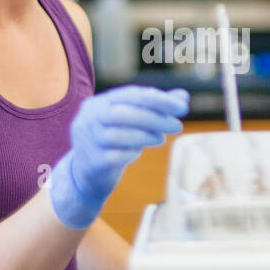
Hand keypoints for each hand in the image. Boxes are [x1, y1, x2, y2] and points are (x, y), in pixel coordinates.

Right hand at [49, 85, 189, 228]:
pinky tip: (139, 151)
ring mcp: (88, 141)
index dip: (158, 99)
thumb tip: (183, 96)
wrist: (86, 175)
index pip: (130, 94)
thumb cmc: (114, 142)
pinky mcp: (93, 162)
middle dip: (154, 117)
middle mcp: (88, 119)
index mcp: (97, 103)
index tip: (182, 106)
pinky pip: (116, 155)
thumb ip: (155, 107)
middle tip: (177, 125)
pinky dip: (132, 152)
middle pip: (122, 113)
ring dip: (146, 135)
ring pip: (119, 135)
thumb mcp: (132, 122)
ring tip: (161, 138)